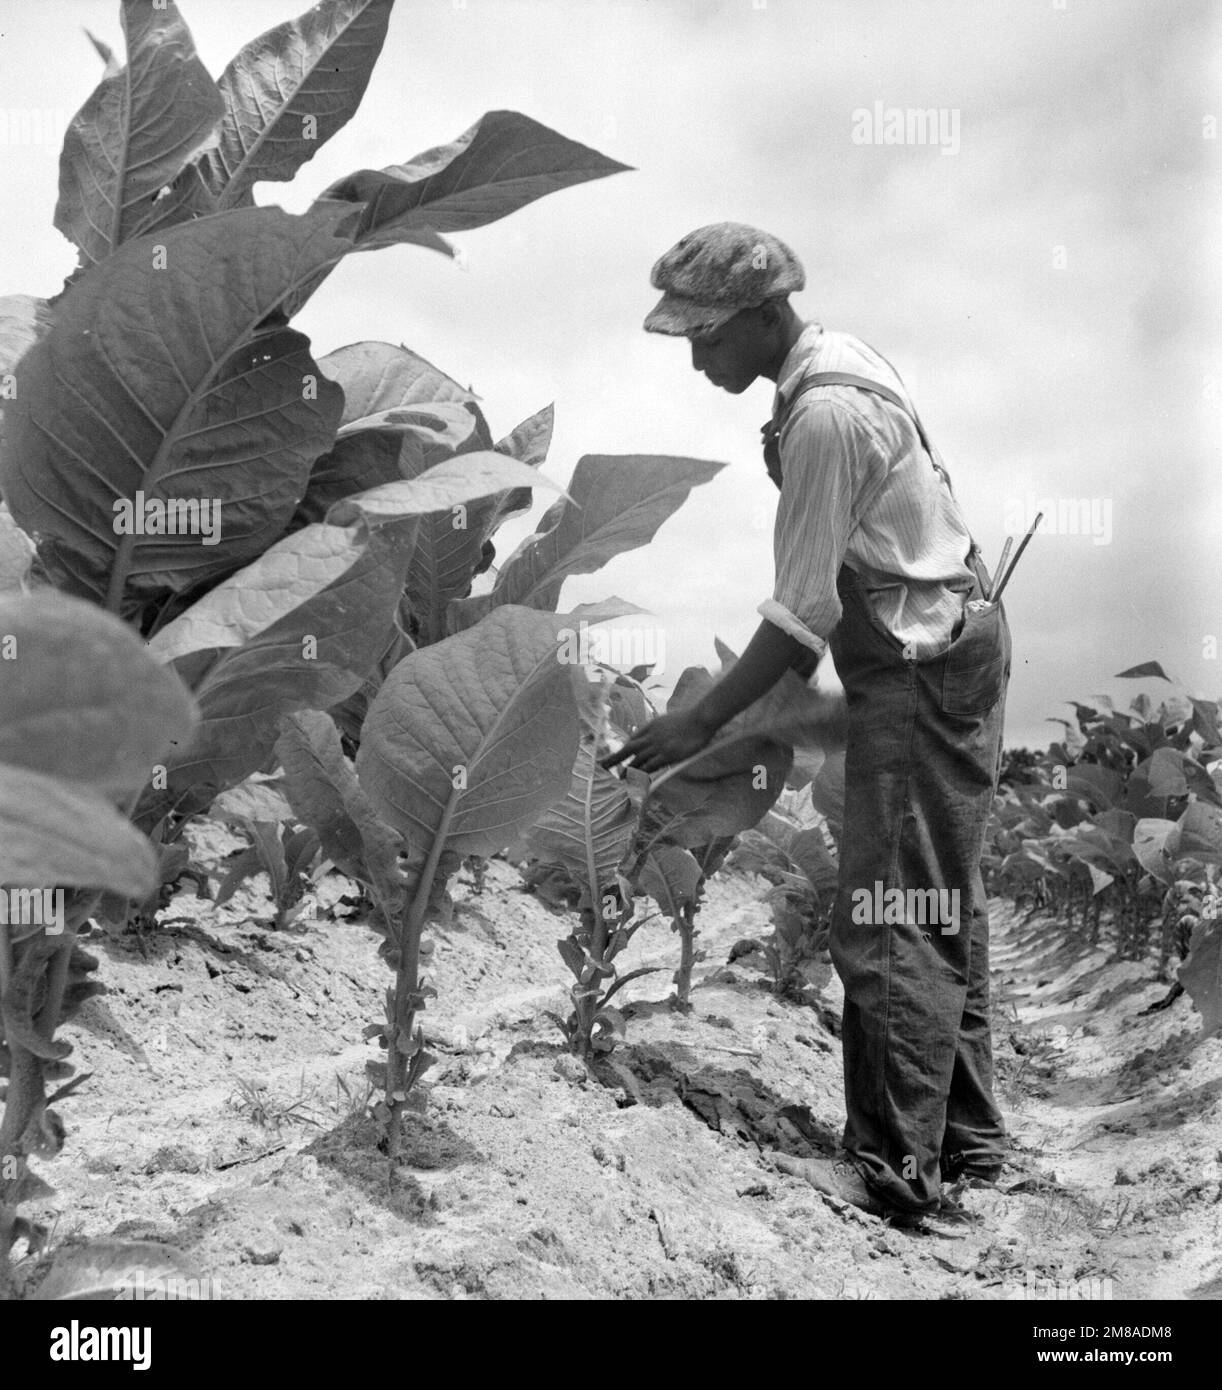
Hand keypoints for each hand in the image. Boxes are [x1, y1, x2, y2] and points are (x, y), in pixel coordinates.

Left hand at [600, 710, 714, 775]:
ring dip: (628, 769)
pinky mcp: (667, 754)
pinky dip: (643, 773)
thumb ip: (661, 728)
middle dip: (615, 758)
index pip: (634, 738)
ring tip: (620, 777)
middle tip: (604, 765)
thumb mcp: (669, 720)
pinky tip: (637, 779)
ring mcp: (658, 746)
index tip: (619, 756)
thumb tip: (659, 734)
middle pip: (628, 748)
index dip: (625, 749)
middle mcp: (651, 736)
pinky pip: (651, 766)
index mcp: (651, 726)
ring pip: (638, 759)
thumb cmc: (689, 718)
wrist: (700, 718)